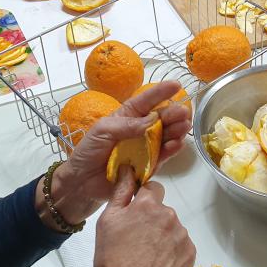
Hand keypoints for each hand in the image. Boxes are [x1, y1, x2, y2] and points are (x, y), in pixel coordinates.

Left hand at [45, 82, 191, 224]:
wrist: (81, 182)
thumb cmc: (88, 151)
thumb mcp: (102, 130)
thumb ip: (126, 125)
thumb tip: (152, 119)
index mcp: (127, 116)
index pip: (146, 101)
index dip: (160, 92)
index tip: (176, 84)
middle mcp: (139, 130)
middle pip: (160, 119)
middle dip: (173, 113)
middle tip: (184, 112)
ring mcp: (145, 149)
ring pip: (165, 136)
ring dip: (176, 131)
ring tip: (185, 126)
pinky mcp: (148, 167)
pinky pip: (162, 157)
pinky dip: (171, 150)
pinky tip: (177, 144)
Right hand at [94, 168, 195, 266]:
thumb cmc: (114, 260)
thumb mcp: (108, 220)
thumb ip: (121, 191)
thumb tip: (127, 169)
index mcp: (147, 205)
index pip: (152, 188)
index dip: (144, 200)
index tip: (138, 211)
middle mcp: (168, 215)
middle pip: (162, 209)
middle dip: (153, 219)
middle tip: (138, 237)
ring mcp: (181, 234)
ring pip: (172, 226)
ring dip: (163, 234)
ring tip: (147, 252)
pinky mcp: (189, 251)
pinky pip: (182, 244)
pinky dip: (173, 250)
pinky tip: (159, 260)